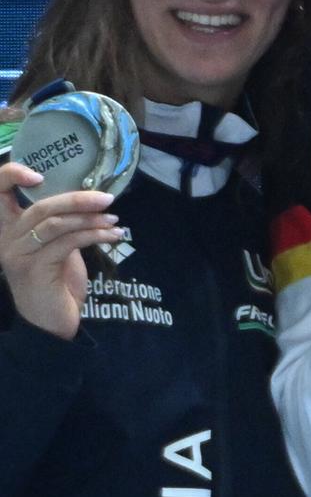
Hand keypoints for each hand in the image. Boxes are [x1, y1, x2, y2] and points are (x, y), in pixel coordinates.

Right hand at [0, 163, 124, 338]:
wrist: (52, 323)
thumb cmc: (56, 281)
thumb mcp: (57, 245)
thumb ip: (61, 223)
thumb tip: (89, 198)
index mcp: (8, 228)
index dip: (11, 174)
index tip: (40, 174)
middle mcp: (7, 239)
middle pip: (40, 207)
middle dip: (77, 199)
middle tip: (107, 198)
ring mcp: (18, 254)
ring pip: (55, 224)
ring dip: (90, 219)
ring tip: (114, 220)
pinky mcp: (35, 269)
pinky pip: (67, 242)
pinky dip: (93, 235)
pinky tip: (112, 236)